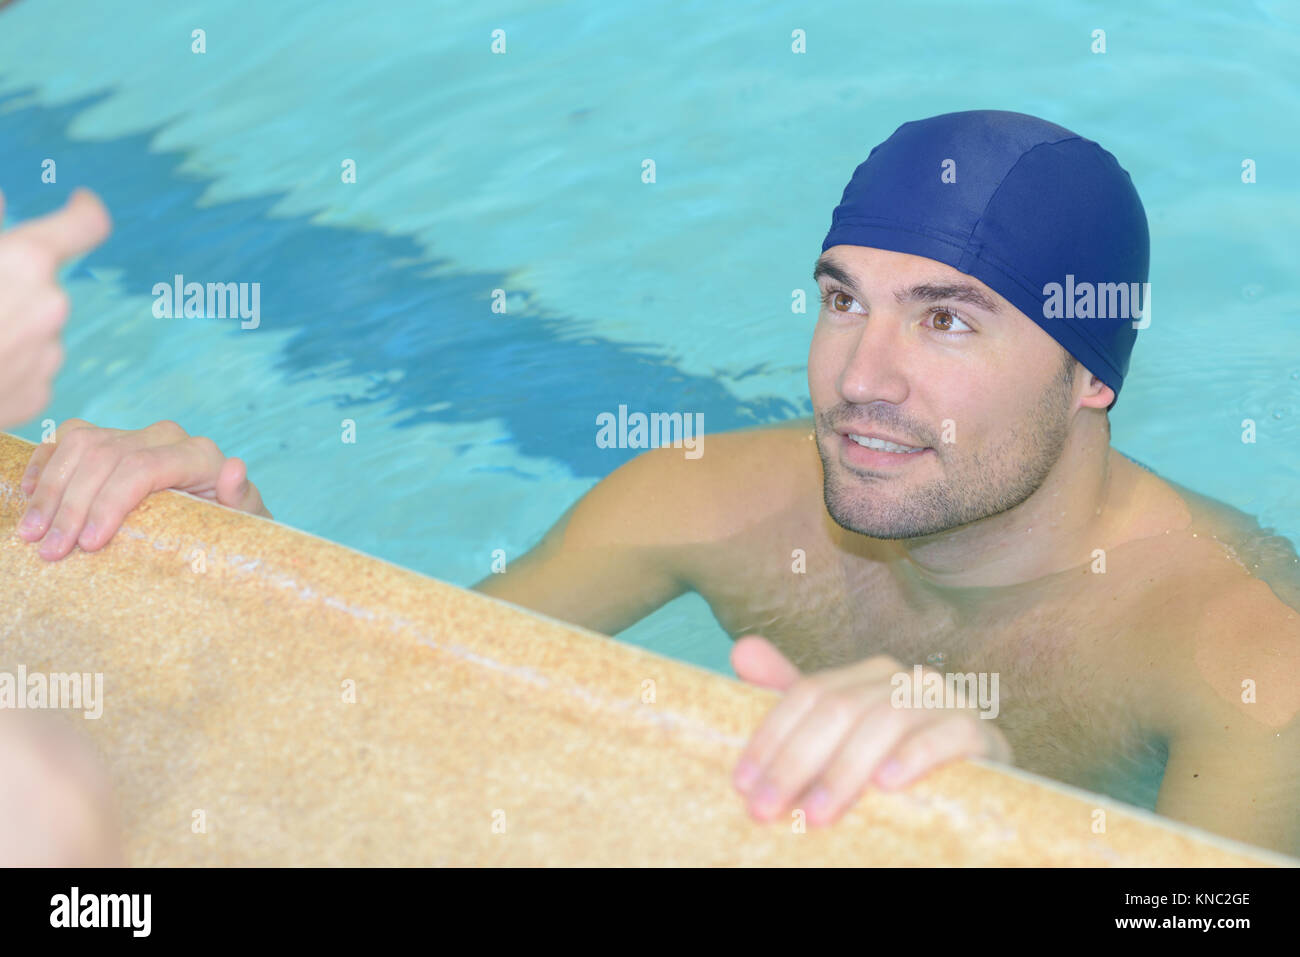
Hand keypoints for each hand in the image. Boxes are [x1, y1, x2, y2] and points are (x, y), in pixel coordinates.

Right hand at [0, 187, 110, 427]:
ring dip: (7, 324)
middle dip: (12, 282)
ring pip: (35, 327)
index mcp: (26, 262)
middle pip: (42, 283)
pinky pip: (27, 368)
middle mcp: (50, 307)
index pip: (83, 224)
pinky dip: (4, 364)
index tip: (80, 203)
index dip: (83, 210)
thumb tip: (1, 198)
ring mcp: (47, 356)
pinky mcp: (39, 396)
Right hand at [17, 418, 271, 560]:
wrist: (224, 516)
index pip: (143, 468)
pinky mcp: (111, 439)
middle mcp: (166, 436)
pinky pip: (69, 439)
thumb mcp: (245, 520)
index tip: (89, 544)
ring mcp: (135, 435)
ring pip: (81, 445)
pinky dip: (45, 464)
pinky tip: (29, 496)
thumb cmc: (232, 526)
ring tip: (34, 534)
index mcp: (198, 455)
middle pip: (105, 458)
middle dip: (72, 505)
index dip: (111, 503)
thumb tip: (235, 467)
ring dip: (50, 489)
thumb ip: (240, 496)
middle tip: (51, 551)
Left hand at [731, 635, 1011, 825]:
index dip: (770, 737)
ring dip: (845, 770)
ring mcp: (942, 702)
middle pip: (838, 708)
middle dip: (796, 761)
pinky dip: (915, 756)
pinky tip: (887, 786)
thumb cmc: (894, 764)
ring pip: (885, 720)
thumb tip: (741, 648)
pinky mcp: (977, 732)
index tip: (742, 785)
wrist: (974, 789)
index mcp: (864, 676)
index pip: (807, 693)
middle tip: (766, 810)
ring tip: (817, 815)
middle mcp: (901, 680)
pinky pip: (948, 735)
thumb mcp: (839, 739)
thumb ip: (794, 699)